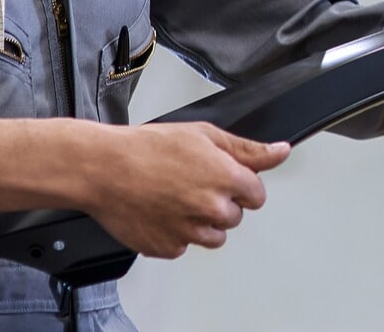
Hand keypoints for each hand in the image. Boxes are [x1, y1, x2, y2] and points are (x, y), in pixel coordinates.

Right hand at [78, 121, 290, 257]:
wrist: (103, 169)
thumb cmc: (147, 148)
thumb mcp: (203, 134)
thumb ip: (248, 149)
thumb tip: (280, 152)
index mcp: (227, 180)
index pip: (257, 195)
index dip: (240, 184)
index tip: (222, 177)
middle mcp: (213, 210)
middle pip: (235, 217)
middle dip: (220, 202)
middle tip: (191, 183)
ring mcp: (190, 233)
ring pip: (213, 236)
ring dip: (201, 222)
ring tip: (175, 197)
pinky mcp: (168, 248)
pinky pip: (183, 246)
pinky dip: (175, 232)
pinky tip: (160, 210)